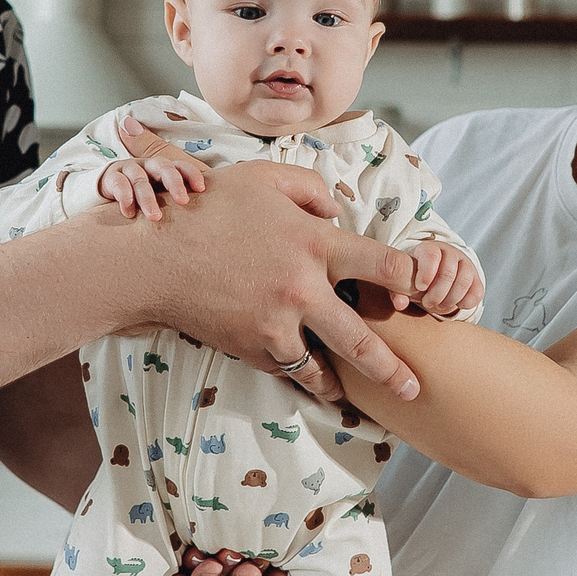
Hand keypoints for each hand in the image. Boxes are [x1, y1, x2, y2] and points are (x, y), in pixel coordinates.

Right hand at [98, 133, 208, 220]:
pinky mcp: (111, 177)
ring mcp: (129, 169)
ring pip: (140, 179)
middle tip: (183, 202)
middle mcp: (148, 166)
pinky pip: (119, 184)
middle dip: (174, 183)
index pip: (181, 166)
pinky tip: (129, 213)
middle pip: (163, 167)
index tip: (201, 189)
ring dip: (148, 198)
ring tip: (155, 217)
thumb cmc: (142, 201)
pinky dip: (125, 198)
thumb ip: (176, 202)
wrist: (105, 196)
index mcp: (164, 169)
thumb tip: (205, 217)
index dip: (191, 174)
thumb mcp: (161, 199)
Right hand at [110, 139, 424, 403]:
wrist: (151, 255)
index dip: (413, 280)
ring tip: (362, 397)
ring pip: (323, 366)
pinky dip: (302, 375)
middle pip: (364, 340)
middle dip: (393, 369)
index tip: (425, 292)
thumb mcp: (263, 178)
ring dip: (344, 383)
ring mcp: (277, 324)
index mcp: (315, 243)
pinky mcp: (251, 346)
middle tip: (415, 387)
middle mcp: (304, 289)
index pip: (386, 266)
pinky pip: (287, 368)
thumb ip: (309, 189)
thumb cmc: (206, 206)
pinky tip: (315, 383)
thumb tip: (337, 211)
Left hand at [401, 241, 479, 316]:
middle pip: (448, 272)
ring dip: (450, 300)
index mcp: (428, 249)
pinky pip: (477, 291)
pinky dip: (467, 302)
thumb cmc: (415, 278)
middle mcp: (449, 253)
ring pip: (464, 281)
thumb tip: (400, 304)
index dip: (426, 272)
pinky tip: (456, 305)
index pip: (431, 254)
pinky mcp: (475, 279)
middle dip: (437, 293)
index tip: (420, 287)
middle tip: (427, 304)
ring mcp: (465, 264)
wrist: (432, 277)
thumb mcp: (402, 282)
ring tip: (438, 307)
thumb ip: (397, 292)